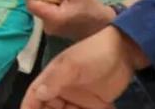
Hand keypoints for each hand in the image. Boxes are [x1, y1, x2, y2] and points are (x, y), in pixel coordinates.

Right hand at [21, 26, 148, 108]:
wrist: (126, 52)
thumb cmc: (95, 53)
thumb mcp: (73, 64)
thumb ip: (55, 80)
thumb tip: (38, 94)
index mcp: (53, 78)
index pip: (34, 95)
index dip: (28, 106)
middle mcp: (62, 90)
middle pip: (47, 108)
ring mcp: (78, 99)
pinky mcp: (94, 105)